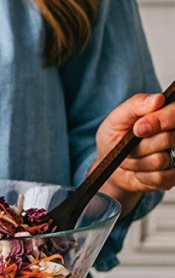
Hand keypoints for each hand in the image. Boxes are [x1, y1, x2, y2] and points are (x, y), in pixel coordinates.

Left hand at [96, 93, 174, 213]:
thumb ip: (136, 105)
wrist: (110, 165)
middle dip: (139, 145)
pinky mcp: (173, 176)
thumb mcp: (117, 118)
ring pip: (161, 160)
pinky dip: (142, 176)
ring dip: (138, 162)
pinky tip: (138, 171)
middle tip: (129, 145)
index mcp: (168, 114)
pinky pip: (161, 178)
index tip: (138, 129)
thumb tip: (158, 99)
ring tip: (132, 158)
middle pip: (168, 139)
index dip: (159, 121)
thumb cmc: (116, 137)